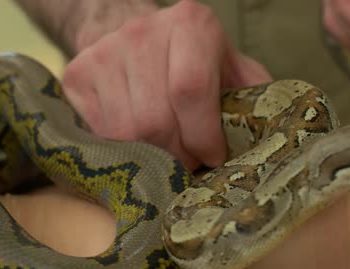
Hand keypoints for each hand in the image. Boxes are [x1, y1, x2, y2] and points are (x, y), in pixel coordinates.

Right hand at [62, 0, 270, 170]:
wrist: (131, 36)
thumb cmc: (189, 60)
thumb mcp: (227, 67)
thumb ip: (251, 95)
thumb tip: (272, 141)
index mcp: (190, 24)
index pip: (190, 89)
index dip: (202, 135)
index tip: (212, 157)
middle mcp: (142, 32)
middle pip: (154, 119)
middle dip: (176, 155)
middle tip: (188, 163)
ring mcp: (103, 53)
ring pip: (124, 132)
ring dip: (149, 156)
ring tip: (165, 154)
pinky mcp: (77, 75)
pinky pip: (98, 132)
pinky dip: (121, 148)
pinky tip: (136, 142)